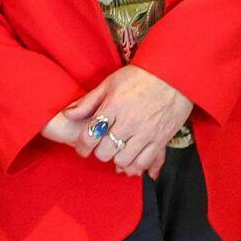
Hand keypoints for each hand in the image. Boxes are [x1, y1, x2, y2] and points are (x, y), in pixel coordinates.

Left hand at [56, 66, 191, 177]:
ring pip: (123, 160)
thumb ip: (88, 101)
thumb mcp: (110, 83)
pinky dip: (135, 165)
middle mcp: (129, 121)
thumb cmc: (140, 76)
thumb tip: (67, 113)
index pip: (89, 136)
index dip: (82, 146)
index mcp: (113, 106)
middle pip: (104, 152)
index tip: (83, 147)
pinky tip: (131, 159)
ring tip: (117, 151)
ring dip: (116, 159)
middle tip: (101, 146)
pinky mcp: (161, 139)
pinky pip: (144, 162)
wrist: (173, 75)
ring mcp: (146, 132)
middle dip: (99, 152)